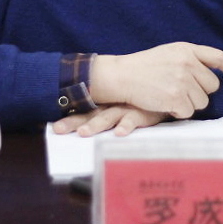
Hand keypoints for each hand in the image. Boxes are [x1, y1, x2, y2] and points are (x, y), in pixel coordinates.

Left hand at [52, 105, 169, 136]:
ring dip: (96, 125)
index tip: (53, 127)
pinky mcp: (144, 112)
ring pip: (108, 117)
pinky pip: (134, 119)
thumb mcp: (127, 106)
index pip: (85, 112)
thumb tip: (90, 129)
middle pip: (90, 115)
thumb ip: (112, 114)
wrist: (169, 89)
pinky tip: (120, 133)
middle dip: (74, 123)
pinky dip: (126, 125)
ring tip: (84, 134)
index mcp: (108, 105)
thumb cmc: (146, 101)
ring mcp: (128, 108)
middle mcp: (114, 106)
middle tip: (58, 130)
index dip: (70, 118)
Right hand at [89, 42, 222, 118]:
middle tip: (181, 90)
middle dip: (201, 91)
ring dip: (189, 103)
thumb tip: (214, 76)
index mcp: (186, 50)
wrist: (122, 76)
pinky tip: (164, 103)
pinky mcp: (176, 98)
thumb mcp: (169, 53)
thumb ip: (191, 59)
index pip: (218, 57)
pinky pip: (189, 112)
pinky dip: (178, 112)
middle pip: (212, 86)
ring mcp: (182, 81)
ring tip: (169, 95)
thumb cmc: (144, 66)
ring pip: (203, 102)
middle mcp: (187, 63)